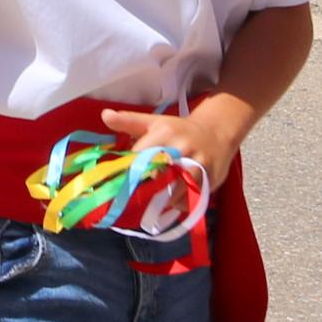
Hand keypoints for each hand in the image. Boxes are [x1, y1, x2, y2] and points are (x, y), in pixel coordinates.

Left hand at [95, 99, 240, 192]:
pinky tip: (172, 201)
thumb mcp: (155, 122)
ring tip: (151, 205)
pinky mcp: (210, 181)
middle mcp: (183, 149)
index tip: (118, 185)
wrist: (217, 132)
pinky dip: (179, 204)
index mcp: (166, 133)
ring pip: (175, 193)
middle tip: (133, 202)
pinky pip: (190, 201)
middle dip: (145, 191)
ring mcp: (199, 166)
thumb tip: (104, 116)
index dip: (130, 173)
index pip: (141, 157)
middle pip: (158, 178)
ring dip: (162, 201)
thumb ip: (129, 121)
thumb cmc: (179, 129)